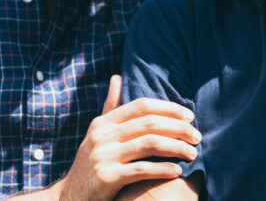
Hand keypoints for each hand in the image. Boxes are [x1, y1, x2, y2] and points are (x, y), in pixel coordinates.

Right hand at [51, 75, 200, 200]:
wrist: (68, 197)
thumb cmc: (90, 163)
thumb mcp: (97, 133)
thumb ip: (110, 107)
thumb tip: (117, 77)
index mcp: (103, 123)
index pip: (142, 105)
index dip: (169, 108)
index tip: (189, 116)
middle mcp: (102, 136)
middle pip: (150, 123)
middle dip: (178, 128)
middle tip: (197, 136)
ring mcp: (103, 156)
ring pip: (149, 144)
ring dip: (177, 147)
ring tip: (192, 153)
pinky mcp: (106, 178)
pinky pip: (142, 169)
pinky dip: (163, 169)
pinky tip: (177, 171)